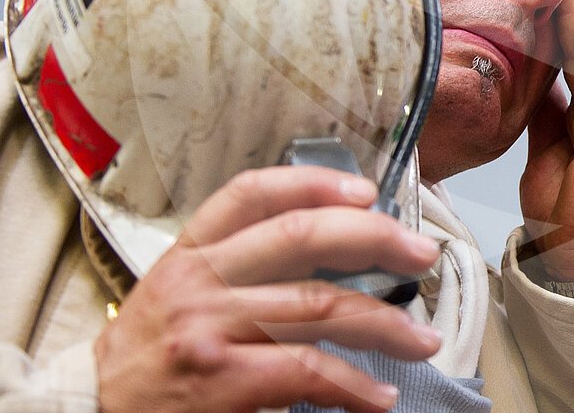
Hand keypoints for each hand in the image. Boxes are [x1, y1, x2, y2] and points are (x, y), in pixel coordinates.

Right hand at [94, 165, 441, 412]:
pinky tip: (380, 395)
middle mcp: (199, 282)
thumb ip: (240, 267)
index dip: (315, 182)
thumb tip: (337, 250)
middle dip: (375, 240)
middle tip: (422, 254)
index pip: (252, 193)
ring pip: (319, 307)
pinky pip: (309, 371)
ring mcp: (210, 330)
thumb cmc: (150, 360)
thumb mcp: (180, 295)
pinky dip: (355, 386)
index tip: (368, 192)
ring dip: (385, 325)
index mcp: (190, 254)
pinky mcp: (221, 381)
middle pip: (301, 238)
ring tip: (422, 340)